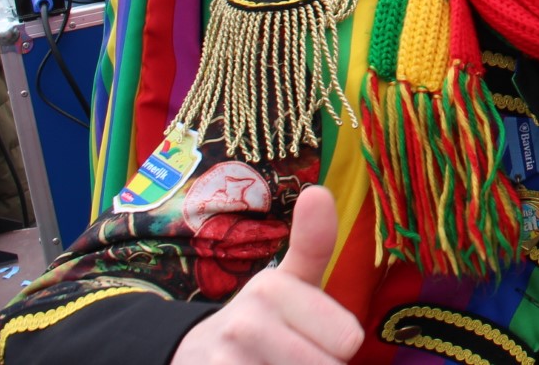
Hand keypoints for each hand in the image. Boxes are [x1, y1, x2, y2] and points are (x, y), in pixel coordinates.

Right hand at [172, 186, 363, 364]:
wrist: (190, 356)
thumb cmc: (260, 320)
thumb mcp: (288, 281)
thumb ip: (313, 243)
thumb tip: (318, 191)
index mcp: (271, 289)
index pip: (348, 339)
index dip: (335, 347)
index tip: (308, 337)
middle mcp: (245, 325)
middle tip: (289, 358)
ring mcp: (224, 364)